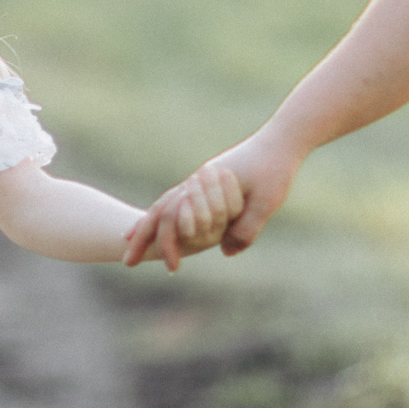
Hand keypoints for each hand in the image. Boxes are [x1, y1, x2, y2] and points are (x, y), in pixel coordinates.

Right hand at [123, 134, 301, 268]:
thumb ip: (246, 227)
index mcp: (205, 186)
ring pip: (165, 202)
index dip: (166, 244)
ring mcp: (200, 178)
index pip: (173, 217)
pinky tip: (167, 218)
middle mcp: (196, 181)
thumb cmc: (275, 169)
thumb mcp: (266, 201)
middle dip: (142, 236)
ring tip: (133, 238)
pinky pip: (179, 197)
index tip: (167, 268)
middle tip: (127, 261)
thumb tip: (225, 252)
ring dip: (148, 223)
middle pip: (159, 209)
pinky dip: (166, 210)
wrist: (281, 139)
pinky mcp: (208, 177)